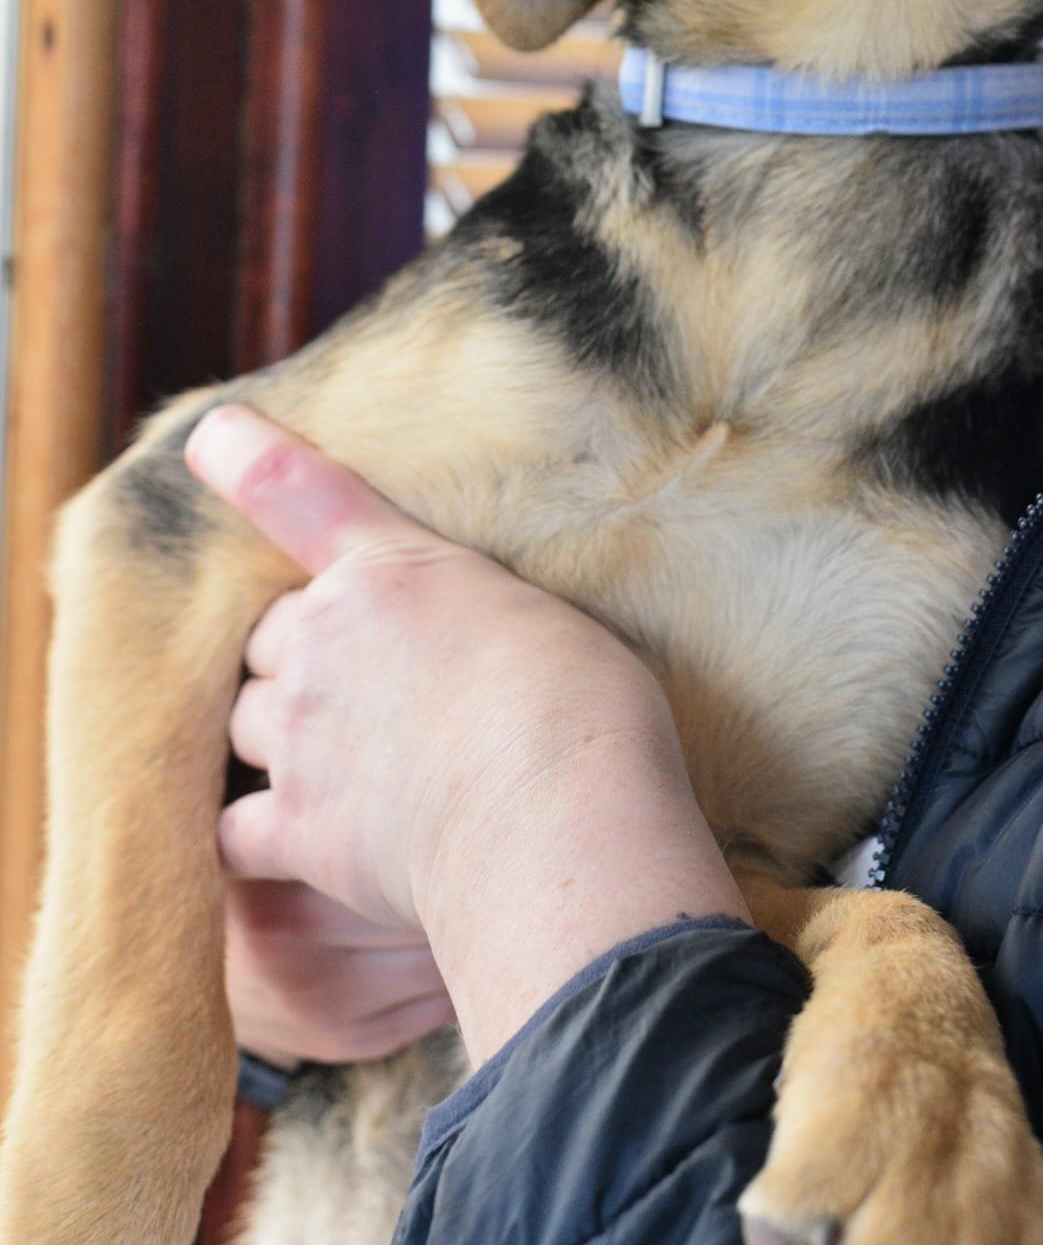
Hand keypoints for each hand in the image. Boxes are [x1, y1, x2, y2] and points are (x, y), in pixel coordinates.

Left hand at [188, 405, 746, 1062]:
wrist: (557, 815)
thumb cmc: (583, 709)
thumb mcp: (542, 617)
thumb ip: (475, 619)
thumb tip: (475, 655)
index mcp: (390, 569)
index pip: (295, 490)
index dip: (244, 459)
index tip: (211, 436)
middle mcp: (325, 638)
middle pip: (269, 637)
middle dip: (299, 660)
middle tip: (369, 698)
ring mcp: (301, 733)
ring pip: (245, 723)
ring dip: (279, 742)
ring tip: (346, 774)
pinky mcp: (297, 826)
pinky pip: (234, 830)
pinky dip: (251, 841)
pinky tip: (287, 854)